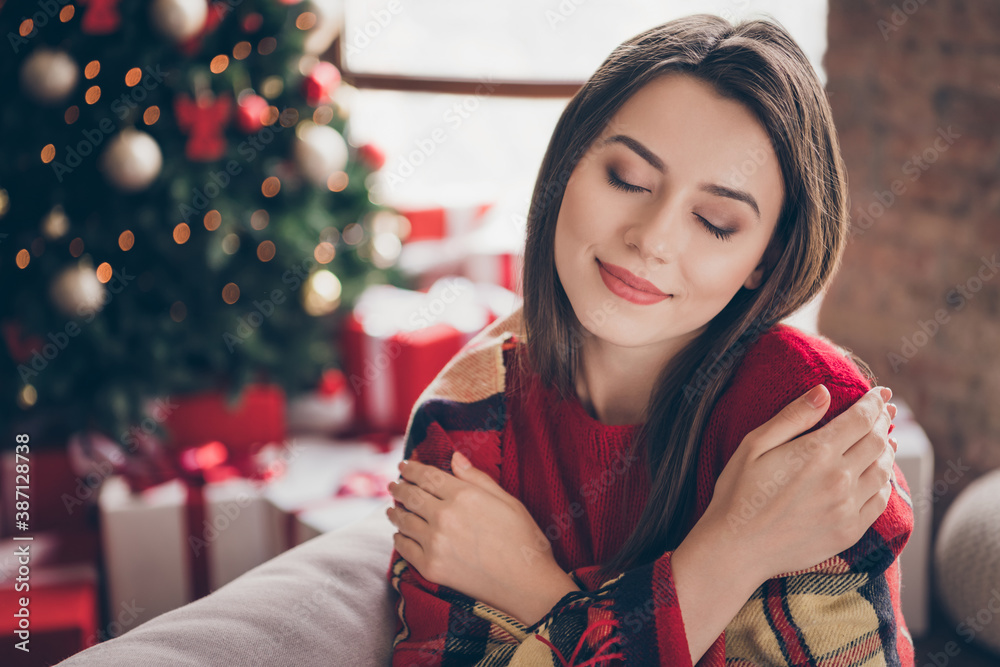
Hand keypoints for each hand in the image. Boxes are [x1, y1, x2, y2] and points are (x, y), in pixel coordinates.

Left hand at [386, 450, 578, 624]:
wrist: (526, 585)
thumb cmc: (523, 540)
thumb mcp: (507, 500)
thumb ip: (476, 478)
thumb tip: (455, 457)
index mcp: (463, 496)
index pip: (427, 476)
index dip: (411, 469)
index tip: (404, 466)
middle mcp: (444, 517)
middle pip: (411, 496)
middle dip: (399, 488)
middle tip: (393, 485)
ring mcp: (435, 543)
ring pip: (404, 521)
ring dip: (395, 512)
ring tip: (392, 509)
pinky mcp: (431, 567)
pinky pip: (405, 548)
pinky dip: (399, 538)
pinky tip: (399, 535)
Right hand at [695, 383, 896, 584]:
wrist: (736, 548)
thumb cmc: (738, 493)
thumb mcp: (754, 445)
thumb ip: (792, 417)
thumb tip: (823, 393)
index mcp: (817, 452)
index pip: (861, 419)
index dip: (875, 402)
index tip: (881, 392)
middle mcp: (840, 478)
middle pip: (878, 441)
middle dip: (884, 420)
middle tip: (886, 409)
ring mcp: (848, 508)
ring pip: (883, 470)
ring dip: (888, 450)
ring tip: (886, 439)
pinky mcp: (849, 531)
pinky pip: (880, 501)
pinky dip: (884, 482)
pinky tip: (878, 475)